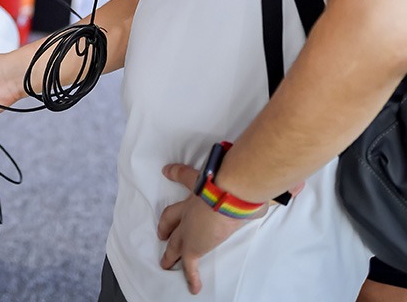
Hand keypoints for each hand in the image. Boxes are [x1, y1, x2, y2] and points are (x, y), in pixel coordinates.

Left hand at [157, 163, 261, 295]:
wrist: (230, 191)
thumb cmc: (241, 180)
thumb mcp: (252, 180)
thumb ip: (271, 184)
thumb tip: (296, 186)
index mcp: (202, 185)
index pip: (186, 177)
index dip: (175, 173)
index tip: (166, 171)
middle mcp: (192, 204)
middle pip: (172, 214)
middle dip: (166, 223)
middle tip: (161, 229)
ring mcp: (189, 226)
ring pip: (174, 241)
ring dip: (170, 252)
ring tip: (165, 261)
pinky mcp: (193, 245)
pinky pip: (189, 264)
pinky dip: (191, 276)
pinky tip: (193, 286)